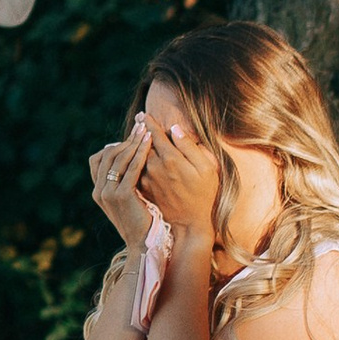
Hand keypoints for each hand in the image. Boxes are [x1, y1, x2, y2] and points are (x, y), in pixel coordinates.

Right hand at [88, 118, 155, 250]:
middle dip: (125, 139)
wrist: (144, 245)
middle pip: (107, 155)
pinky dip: (140, 153)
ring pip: (118, 159)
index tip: (132, 136)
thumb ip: (125, 182)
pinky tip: (150, 144)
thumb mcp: (129, 200)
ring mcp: (108, 194)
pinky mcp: (122, 196)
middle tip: (142, 126)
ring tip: (146, 130)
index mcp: (98, 191)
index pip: (98, 159)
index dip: (114, 145)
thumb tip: (131, 160)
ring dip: (133, 142)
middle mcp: (99, 191)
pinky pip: (130, 168)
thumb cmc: (142, 222)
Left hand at [139, 108, 221, 237]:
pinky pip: (132, 169)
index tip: (144, 115)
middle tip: (138, 120)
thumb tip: (175, 128)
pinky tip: (131, 156)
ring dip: (133, 145)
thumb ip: (191, 147)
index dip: (150, 122)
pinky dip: (131, 160)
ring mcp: (145, 179)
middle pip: (142, 143)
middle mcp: (154, 167)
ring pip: (135, 156)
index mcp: (171, 159)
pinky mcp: (141, 189)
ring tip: (132, 135)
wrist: (190, 224)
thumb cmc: (203, 194)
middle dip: (140, 131)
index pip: (156, 134)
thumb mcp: (207, 168)